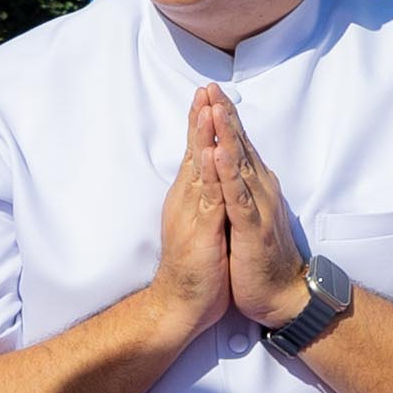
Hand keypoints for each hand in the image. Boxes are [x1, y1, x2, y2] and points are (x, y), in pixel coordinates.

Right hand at [149, 88, 239, 332]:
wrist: (181, 304)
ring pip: (198, 169)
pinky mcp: (200, 231)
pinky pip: (206, 199)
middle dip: (200, 120)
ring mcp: (192, 214)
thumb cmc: (196, 266)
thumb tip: (212, 177)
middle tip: (204, 89)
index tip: (207, 96)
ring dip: (202, 138)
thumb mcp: (203, 224)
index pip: (197, 153)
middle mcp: (188, 200)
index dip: (202, 125)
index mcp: (192, 197)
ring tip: (206, 109)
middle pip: (194, 152)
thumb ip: (206, 199)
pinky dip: (208, 175)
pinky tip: (210, 154)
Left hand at [206, 88, 311, 331]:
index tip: (209, 93)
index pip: (239, 146)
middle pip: (240, 145)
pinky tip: (219, 155)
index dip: (225, 119)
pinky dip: (228, 174)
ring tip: (214, 108)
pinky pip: (237, 197)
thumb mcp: (249, 216)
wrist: (284, 296)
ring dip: (227, 134)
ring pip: (239, 164)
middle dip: (225, 115)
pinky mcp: (251, 228)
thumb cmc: (262, 258)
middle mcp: (259, 190)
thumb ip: (244, 190)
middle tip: (211, 86)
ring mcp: (257, 207)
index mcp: (256, 187)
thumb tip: (237, 168)